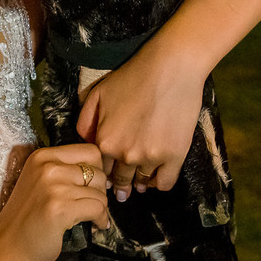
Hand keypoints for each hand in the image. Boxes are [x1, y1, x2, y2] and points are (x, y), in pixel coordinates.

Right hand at [0, 144, 107, 260]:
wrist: (8, 250)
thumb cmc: (26, 220)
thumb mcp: (40, 183)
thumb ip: (64, 171)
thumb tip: (102, 172)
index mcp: (41, 156)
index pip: (89, 151)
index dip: (98, 170)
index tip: (93, 186)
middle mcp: (47, 166)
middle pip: (98, 171)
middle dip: (101, 191)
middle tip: (92, 205)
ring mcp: (53, 186)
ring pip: (100, 191)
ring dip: (101, 207)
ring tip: (92, 217)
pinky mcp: (60, 208)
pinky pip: (98, 208)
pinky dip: (101, 219)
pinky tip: (95, 226)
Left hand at [76, 33, 205, 199]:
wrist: (170, 68)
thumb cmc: (133, 77)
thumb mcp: (98, 95)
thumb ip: (86, 122)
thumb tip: (86, 143)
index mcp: (104, 141)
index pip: (99, 168)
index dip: (103, 173)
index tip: (107, 177)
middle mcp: (125, 154)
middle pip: (120, 180)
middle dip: (120, 186)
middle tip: (122, 191)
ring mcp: (150, 157)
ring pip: (142, 182)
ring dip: (140, 184)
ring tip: (140, 185)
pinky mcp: (174, 156)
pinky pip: (165, 183)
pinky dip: (159, 183)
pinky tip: (157, 178)